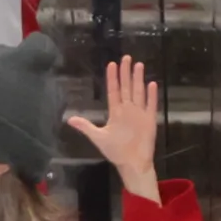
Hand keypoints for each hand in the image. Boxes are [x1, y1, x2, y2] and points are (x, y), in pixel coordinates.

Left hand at [67, 57, 161, 203]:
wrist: (132, 162)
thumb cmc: (115, 151)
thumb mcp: (98, 137)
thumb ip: (86, 126)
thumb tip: (70, 119)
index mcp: (116, 112)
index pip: (114, 91)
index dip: (113, 78)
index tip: (112, 64)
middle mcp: (128, 110)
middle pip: (127, 87)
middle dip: (126, 73)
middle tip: (126, 57)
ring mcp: (140, 113)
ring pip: (139, 92)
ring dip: (138, 79)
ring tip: (138, 65)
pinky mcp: (150, 120)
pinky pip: (151, 105)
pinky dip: (151, 95)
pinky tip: (151, 84)